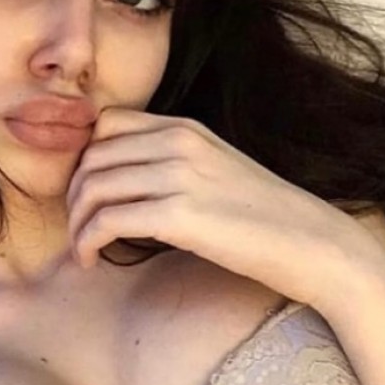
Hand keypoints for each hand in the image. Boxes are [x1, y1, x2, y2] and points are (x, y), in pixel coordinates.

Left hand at [66, 107, 379, 309]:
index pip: (106, 125)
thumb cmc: (262, 214)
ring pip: (92, 189)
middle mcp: (177, 142)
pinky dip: (87, 242)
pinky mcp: (179, 215)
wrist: (311, 242)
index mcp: (184, 127)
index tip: (89, 193)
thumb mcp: (213, 168)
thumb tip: (120, 182)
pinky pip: (106, 221)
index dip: (85, 159)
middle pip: (90, 157)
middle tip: (79, 227)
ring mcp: (179, 176)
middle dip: (73, 195)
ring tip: (83, 249)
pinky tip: (91, 259)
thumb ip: (170, 162)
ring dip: (76, 224)